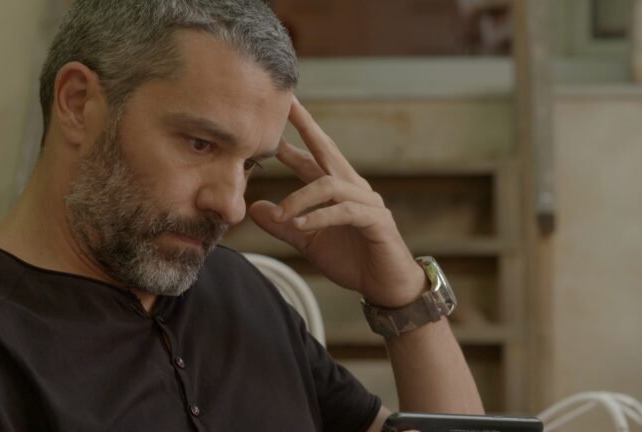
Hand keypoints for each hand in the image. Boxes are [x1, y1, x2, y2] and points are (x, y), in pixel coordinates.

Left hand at [249, 96, 427, 306]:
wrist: (386, 287)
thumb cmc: (351, 260)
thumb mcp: (308, 241)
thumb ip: (284, 225)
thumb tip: (255, 208)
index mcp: (337, 188)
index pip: (312, 154)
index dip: (294, 134)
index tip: (274, 113)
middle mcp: (353, 187)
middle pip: (327, 150)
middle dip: (306, 126)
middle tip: (286, 105)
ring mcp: (367, 202)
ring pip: (329, 185)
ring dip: (300, 198)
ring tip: (281, 216)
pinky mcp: (376, 221)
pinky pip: (344, 211)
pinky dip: (320, 217)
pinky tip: (300, 226)